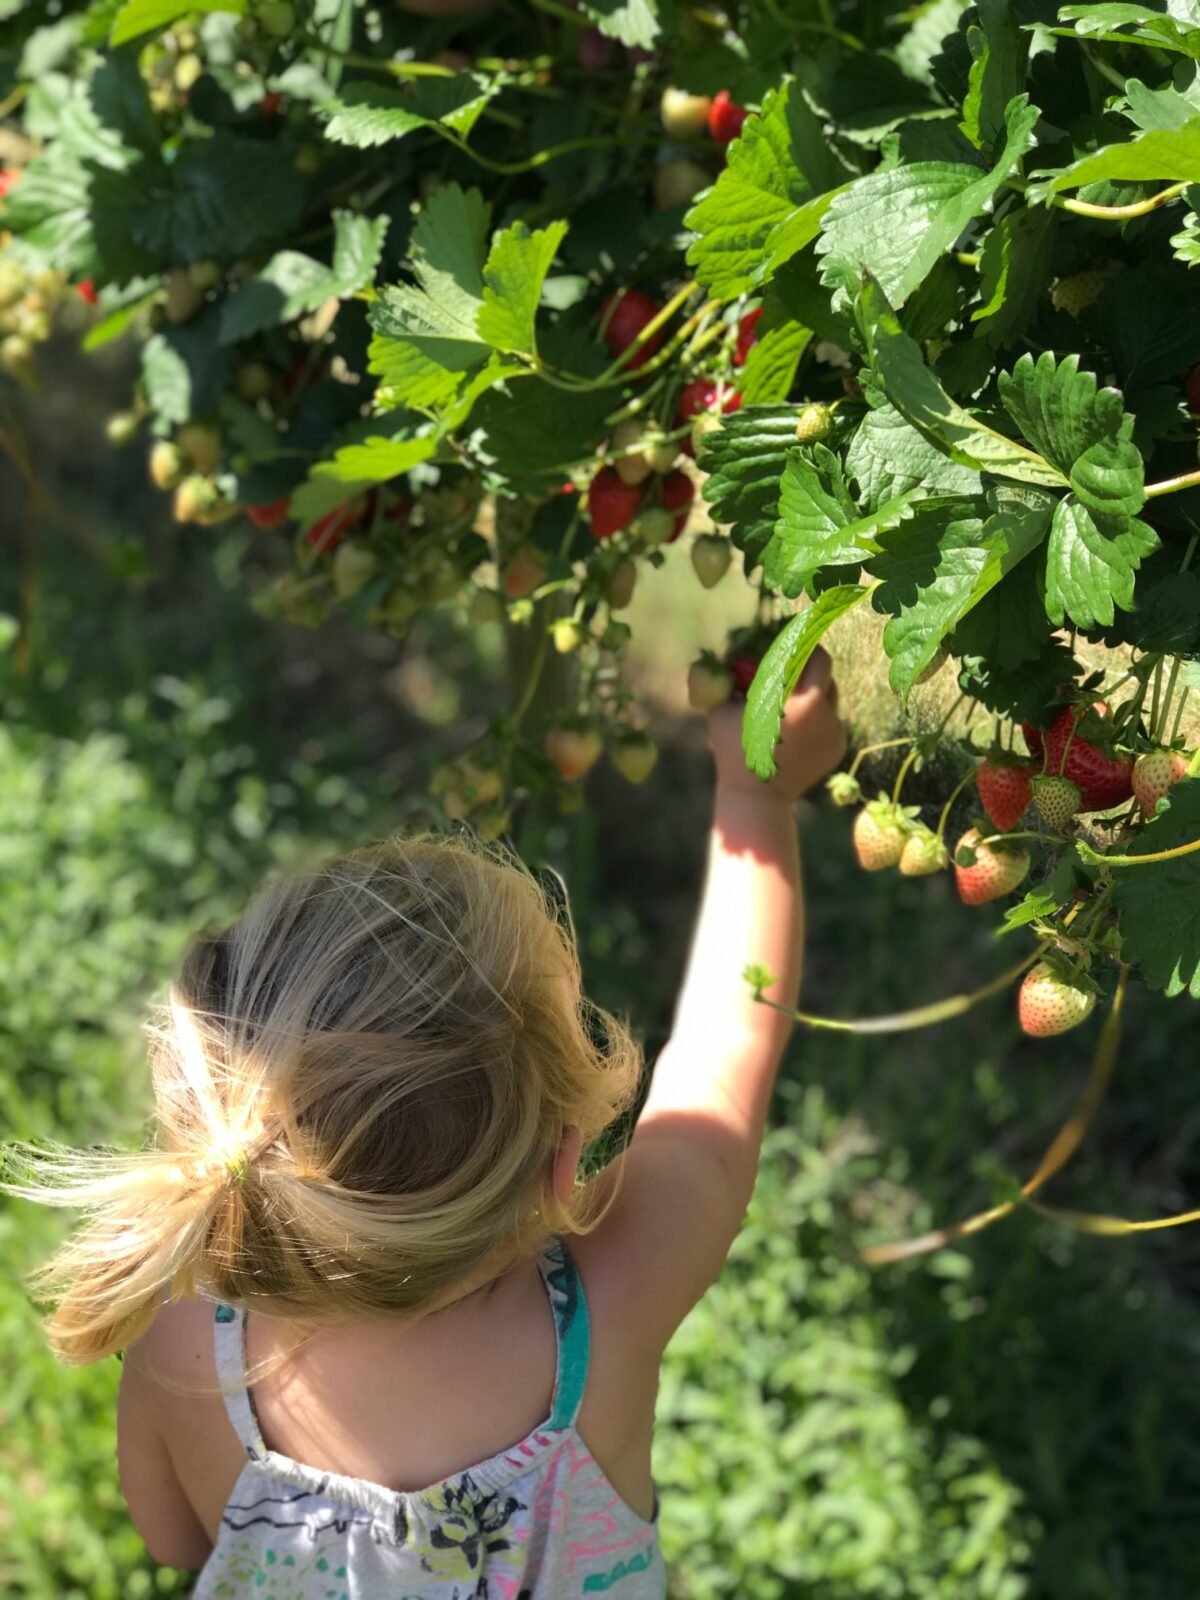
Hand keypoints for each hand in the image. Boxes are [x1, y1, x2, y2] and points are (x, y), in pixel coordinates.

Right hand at [707, 647, 844, 801]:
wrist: (757, 800)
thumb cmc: (734, 753)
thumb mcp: (723, 712)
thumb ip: (730, 680)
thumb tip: (732, 656)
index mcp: (801, 700)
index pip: (816, 657)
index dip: (806, 645)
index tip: (794, 640)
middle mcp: (825, 713)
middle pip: (826, 672)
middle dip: (810, 665)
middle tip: (793, 664)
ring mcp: (835, 731)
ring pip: (831, 696)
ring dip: (813, 690)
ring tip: (790, 700)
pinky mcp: (838, 746)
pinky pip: (831, 720)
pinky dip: (816, 717)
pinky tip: (795, 729)